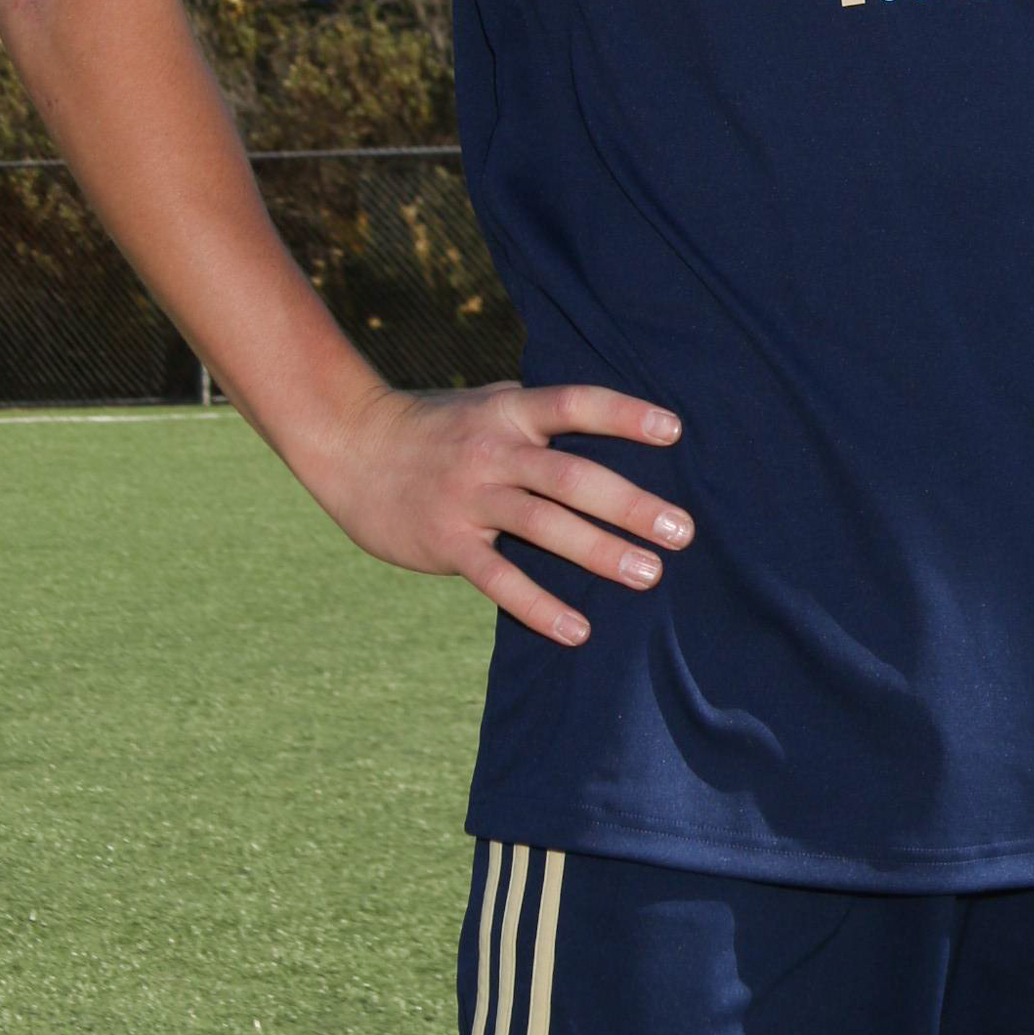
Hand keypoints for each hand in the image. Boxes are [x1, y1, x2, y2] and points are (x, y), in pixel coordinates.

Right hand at [310, 378, 693, 645]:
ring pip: (543, 526)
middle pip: (570, 475)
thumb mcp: (488, 404)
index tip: (674, 432)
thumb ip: (539, 415)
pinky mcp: (447, 543)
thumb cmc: (436, 427)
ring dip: (599, 552)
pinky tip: (579, 630)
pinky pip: (499, 580)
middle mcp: (493, 451)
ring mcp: (468, 498)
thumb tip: (609, 423)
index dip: (624, 415)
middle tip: (682, 530)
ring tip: (649, 575)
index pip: (574, 404)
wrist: (351, 446)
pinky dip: (540, 607)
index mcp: (510, 412)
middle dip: (629, 504)